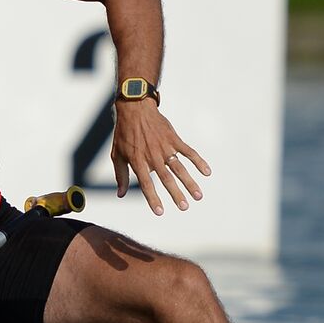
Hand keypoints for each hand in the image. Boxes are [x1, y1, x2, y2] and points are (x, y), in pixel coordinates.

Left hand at [111, 100, 210, 214]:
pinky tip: (207, 172)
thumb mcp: (116, 155)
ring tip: (198, 196)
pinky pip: (189, 151)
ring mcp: (165, 147)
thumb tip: (120, 194)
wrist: (135, 110)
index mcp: (138, 161)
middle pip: (166, 179)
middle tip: (185, 207)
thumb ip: (120, 175)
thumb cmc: (124, 135)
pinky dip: (198, 161)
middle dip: (176, 194)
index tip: (160, 212)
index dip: (153, 198)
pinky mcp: (174, 139)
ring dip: (190, 182)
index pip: (146, 184)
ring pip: (180, 168)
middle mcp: (152, 156)